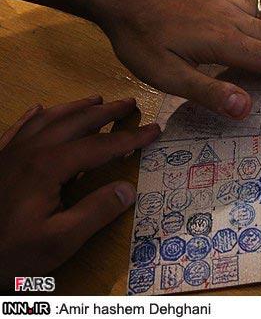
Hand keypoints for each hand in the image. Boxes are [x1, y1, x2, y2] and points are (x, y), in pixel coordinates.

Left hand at [0, 96, 159, 287]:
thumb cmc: (13, 251)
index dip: (130, 137)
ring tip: (96, 100)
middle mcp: (30, 151)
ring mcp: (10, 153)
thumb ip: (96, 212)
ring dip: (76, 107)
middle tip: (130, 103)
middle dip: (106, 111)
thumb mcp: (59, 241)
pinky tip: (41, 109)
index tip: (154, 130)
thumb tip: (128, 189)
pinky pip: (18, 128)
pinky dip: (35, 116)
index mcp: (48, 166)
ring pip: (48, 119)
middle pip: (75, 122)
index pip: (99, 146)